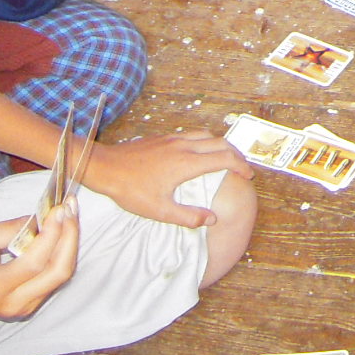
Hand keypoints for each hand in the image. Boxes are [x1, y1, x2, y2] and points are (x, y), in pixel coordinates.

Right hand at [0, 211, 78, 321]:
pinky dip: (61, 252)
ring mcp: (24, 308)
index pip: (35, 262)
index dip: (52, 233)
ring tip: (69, 214)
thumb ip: (10, 229)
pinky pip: (54, 277)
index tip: (59, 208)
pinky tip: (60, 231)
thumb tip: (41, 217)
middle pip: (58, 272)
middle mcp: (13, 303)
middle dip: (69, 237)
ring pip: (61, 275)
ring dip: (69, 243)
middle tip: (70, 208)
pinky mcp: (30, 304)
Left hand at [80, 131, 253, 226]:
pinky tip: (198, 155)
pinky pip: (192, 135)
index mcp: (186, 163)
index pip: (224, 159)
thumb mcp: (159, 211)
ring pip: (206, 135)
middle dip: (236, 154)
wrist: (106, 167)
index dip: (241, 167)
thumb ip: (188, 216)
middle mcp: (184, 146)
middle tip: (242, 168)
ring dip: (220, 145)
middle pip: (220, 142)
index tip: (248, 177)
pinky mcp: (163, 138)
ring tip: (224, 159)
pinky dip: (204, 142)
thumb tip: (212, 219)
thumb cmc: (131, 191)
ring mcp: (173, 139)